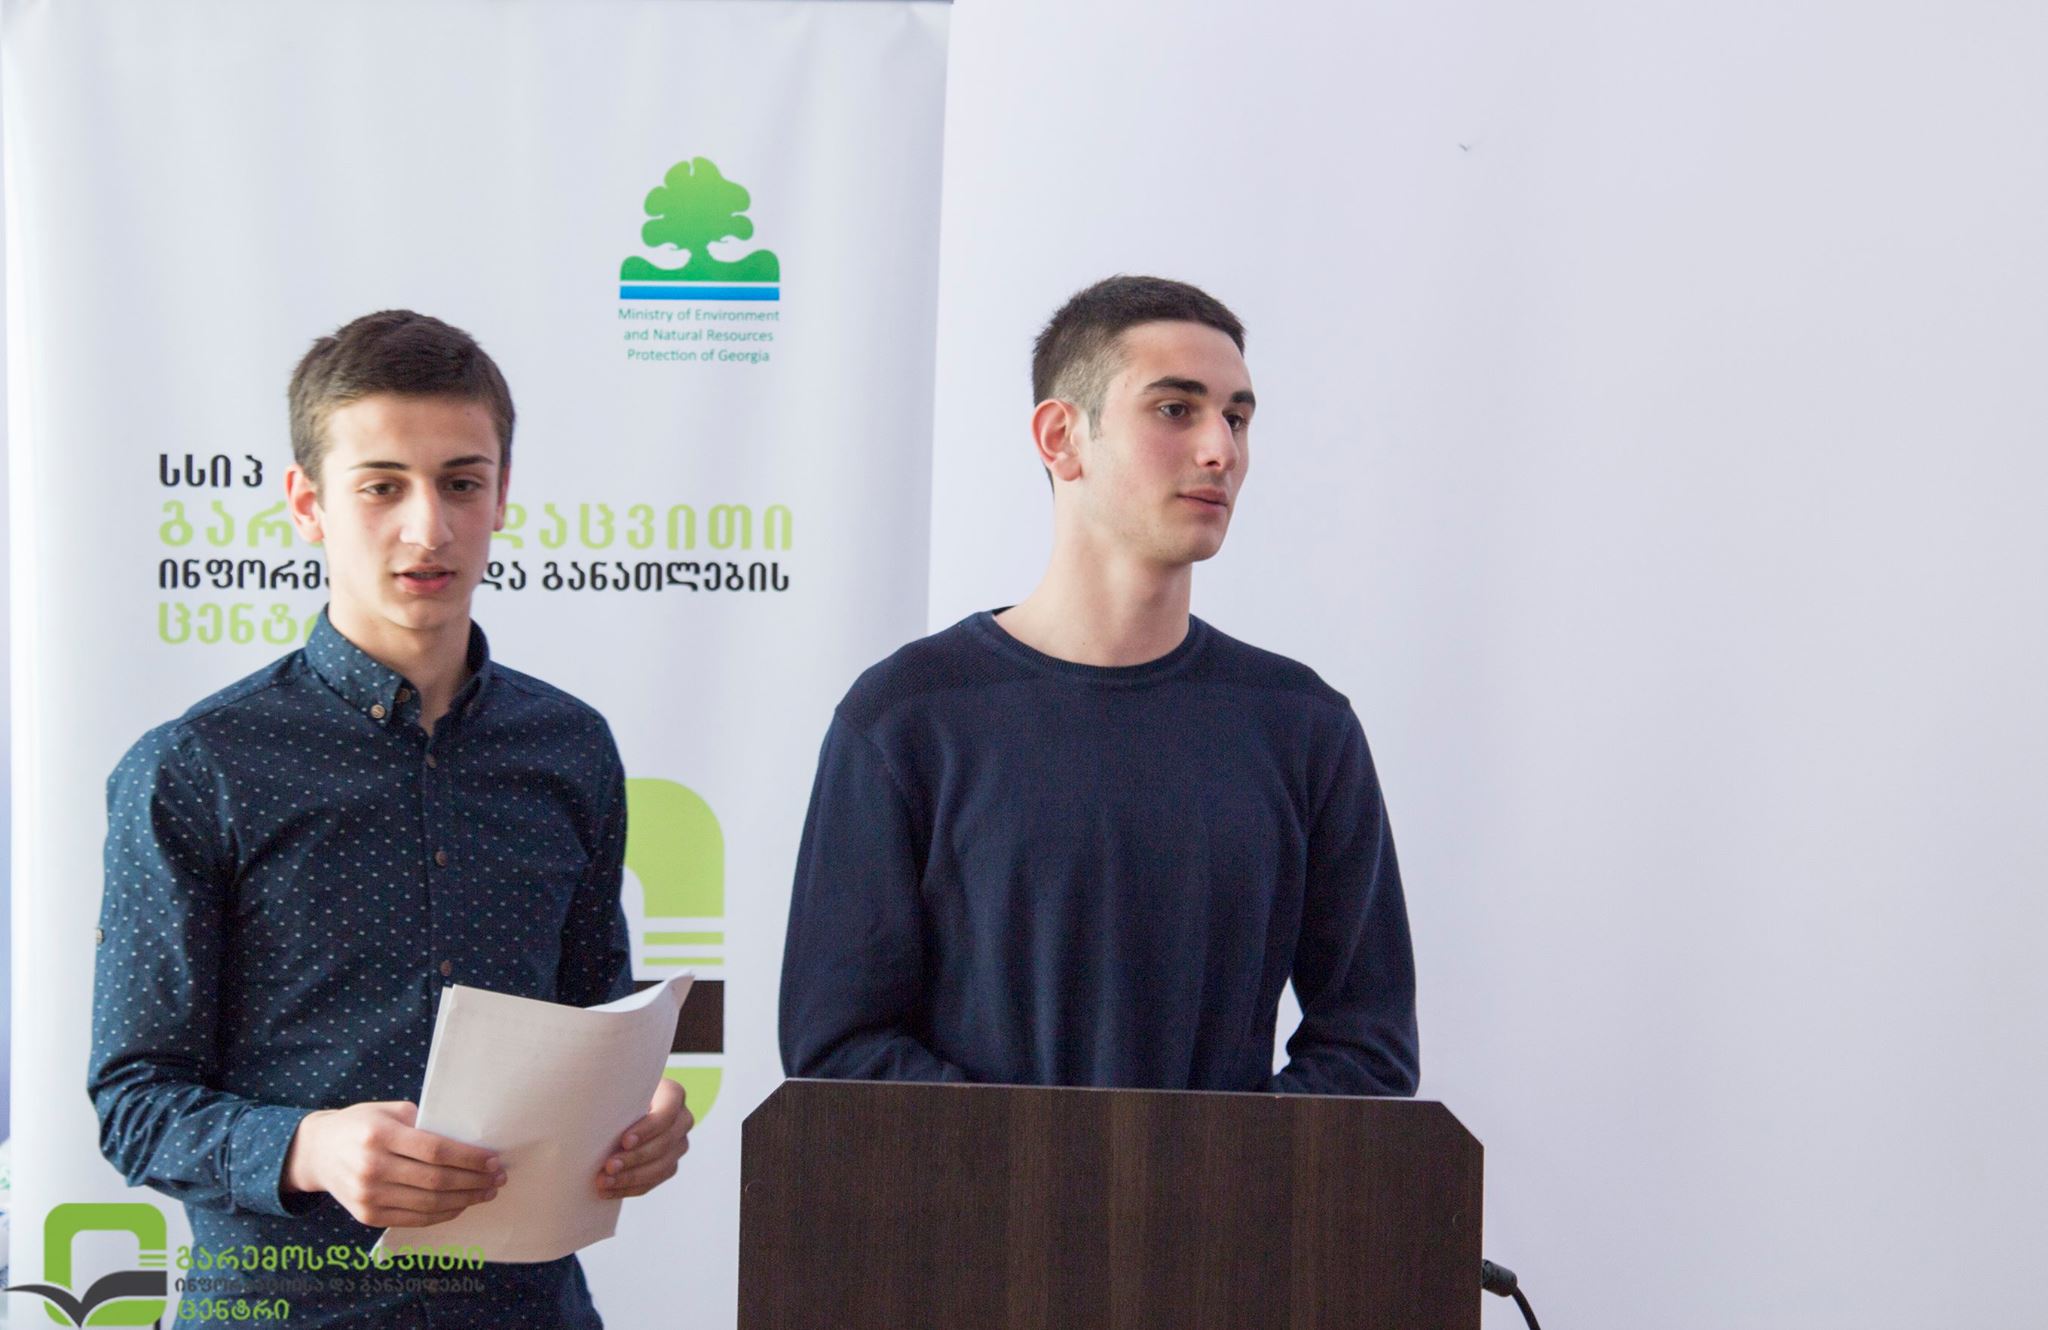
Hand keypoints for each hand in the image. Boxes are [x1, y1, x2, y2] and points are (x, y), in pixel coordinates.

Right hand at [284, 1100, 503, 1227]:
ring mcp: (368, 1196)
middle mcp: (371, 1168)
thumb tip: (468, 1141)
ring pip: (428, 1204)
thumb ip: (423, 1123)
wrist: (317, 1152)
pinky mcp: (367, 1216)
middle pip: (435, 1180)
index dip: (469, 1158)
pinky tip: (460, 1205)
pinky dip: (442, 1214)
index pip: (435, 1151)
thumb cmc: (361, 1124)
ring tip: (486, 1192)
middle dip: (473, 1181)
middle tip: (498, 1178)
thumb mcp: (388, 1111)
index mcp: (379, 1135)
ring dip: (464, 1200)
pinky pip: (413, 1219)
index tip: (493, 1160)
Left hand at [597, 1076, 692, 1198]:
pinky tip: (608, 1190)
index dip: (647, 1130)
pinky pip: (653, 1182)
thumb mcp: (619, 1088)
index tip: (624, 1141)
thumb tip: (589, 1107)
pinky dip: (629, 1188)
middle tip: (608, 1166)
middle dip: (635, 1158)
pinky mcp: (669, 1165)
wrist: (623, 1108)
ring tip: (604, 1182)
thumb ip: (614, 1095)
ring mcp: (679, 1145)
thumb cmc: (617, 1094)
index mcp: (673, 1095)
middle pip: (664, 1143)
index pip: (666, 1113)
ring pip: (661, 1167)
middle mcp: (682, 1120)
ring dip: (630, 1177)